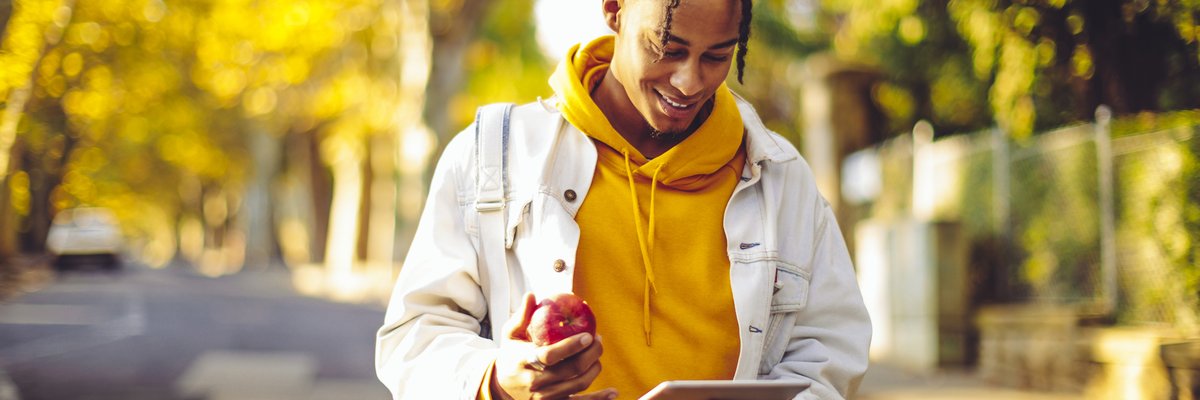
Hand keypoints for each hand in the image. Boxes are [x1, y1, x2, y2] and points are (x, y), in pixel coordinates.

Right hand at [490, 293, 616, 399]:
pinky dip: (598, 399)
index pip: (549, 356)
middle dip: (591, 354)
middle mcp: (534, 382)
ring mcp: (544, 397)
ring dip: (595, 368)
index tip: (588, 335)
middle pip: (570, 370)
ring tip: (598, 354)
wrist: (502, 386)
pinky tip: (613, 392)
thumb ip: (521, 316)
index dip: (571, 346)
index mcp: (523, 361)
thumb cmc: (511, 355)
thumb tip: (532, 295)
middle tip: (598, 339)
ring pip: (578, 384)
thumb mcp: (510, 334)